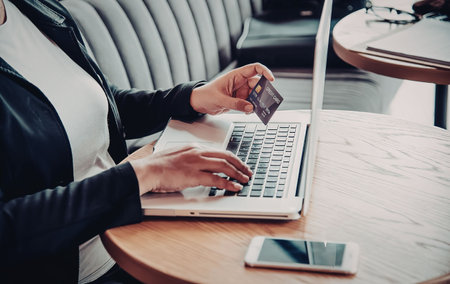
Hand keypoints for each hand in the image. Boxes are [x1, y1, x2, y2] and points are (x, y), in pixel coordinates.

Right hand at [129, 145, 251, 194]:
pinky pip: (216, 179)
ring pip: (224, 166)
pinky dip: (228, 184)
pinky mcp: (193, 176)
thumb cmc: (157, 166)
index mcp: (194, 148)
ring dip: (238, 174)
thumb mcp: (176, 156)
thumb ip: (190, 159)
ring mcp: (196, 163)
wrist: (147, 170)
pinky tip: (234, 187)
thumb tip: (198, 166)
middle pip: (226, 156)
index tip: (239, 164)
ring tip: (245, 180)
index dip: (232, 158)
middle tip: (248, 172)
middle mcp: (197, 153)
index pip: (219, 151)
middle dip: (240, 165)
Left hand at [190, 63, 274, 114]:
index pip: (254, 69)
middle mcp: (240, 82)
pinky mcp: (239, 100)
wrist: (199, 103)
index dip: (264, 72)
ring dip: (258, 102)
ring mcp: (240, 91)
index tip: (271, 80)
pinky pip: (250, 103)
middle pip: (257, 84)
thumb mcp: (220, 100)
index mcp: (236, 76)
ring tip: (258, 108)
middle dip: (263, 92)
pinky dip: (251, 108)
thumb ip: (236, 104)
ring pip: (255, 95)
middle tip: (266, 100)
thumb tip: (250, 107)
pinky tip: (248, 112)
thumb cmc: (206, 95)